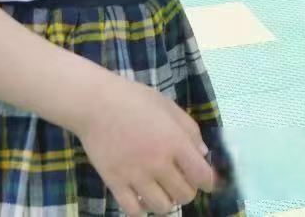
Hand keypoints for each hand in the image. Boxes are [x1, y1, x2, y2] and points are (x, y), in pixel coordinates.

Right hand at [73, 73, 218, 216]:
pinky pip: (134, 211)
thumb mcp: (168, 106)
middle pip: (184, 195)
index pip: (202, 176)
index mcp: (175, 142)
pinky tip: (142, 197)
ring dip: (167, 202)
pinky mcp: (114, 183)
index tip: (206, 182)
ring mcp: (135, 175)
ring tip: (162, 191)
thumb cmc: (134, 99)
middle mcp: (158, 163)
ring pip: (162, 207)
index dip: (209, 182)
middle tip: (180, 182)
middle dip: (188, 191)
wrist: (95, 103)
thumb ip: (189, 130)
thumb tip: (203, 153)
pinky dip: (142, 209)